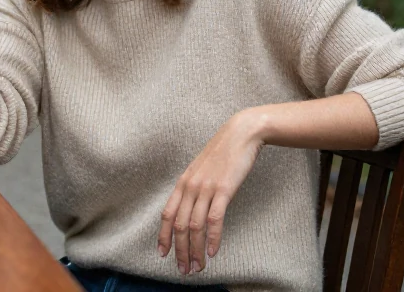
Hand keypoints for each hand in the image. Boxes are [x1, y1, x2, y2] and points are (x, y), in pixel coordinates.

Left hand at [158, 111, 265, 274]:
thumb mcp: (202, 170)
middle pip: (179, 225)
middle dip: (180, 250)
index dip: (164, 236)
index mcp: (183, 183)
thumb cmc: (222, 153)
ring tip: (198, 266)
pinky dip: (212, 238)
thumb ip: (195, 188)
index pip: (167, 215)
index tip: (163, 254)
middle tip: (184, 269)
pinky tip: (212, 251)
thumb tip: (193, 208)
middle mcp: (190, 186)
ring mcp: (205, 188)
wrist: (240, 134)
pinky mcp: (223, 189)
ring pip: (194, 226)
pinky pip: (214, 219)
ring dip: (195, 250)